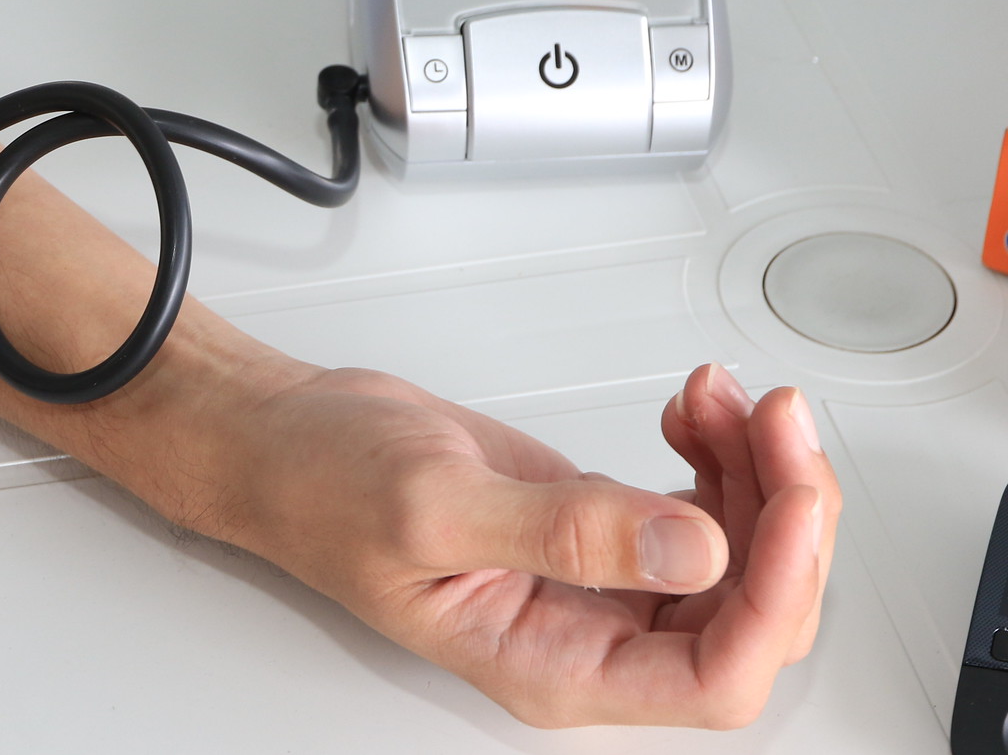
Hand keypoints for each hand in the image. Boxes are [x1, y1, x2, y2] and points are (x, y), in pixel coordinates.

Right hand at [219, 361, 838, 727]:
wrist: (282, 438)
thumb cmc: (323, 485)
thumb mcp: (436, 506)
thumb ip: (566, 533)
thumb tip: (693, 551)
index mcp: (552, 665)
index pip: (716, 675)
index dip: (773, 593)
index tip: (788, 496)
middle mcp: (588, 637)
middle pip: (751, 613)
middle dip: (785, 513)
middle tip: (774, 419)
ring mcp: (598, 581)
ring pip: (738, 554)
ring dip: (757, 471)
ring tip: (721, 396)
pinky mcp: (597, 524)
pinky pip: (700, 507)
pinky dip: (719, 452)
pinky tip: (693, 405)